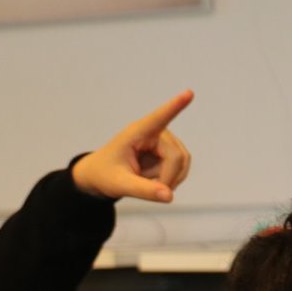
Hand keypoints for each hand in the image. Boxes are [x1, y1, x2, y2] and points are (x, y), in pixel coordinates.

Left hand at [71, 90, 194, 202]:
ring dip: (169, 179)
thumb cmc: (105, 174)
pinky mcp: (170, 150)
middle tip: (151, 191)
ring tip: (146, 181)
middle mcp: (155, 131)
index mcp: (137, 132)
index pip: (159, 117)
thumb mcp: (120, 185)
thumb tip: (169, 196)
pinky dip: (171, 180)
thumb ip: (143, 191)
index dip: (176, 106)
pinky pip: (182, 168)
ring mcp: (165, 140)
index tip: (189, 93)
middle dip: (168, 178)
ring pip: (183, 163)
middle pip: (177, 157)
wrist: (102, 175)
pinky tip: (154, 180)